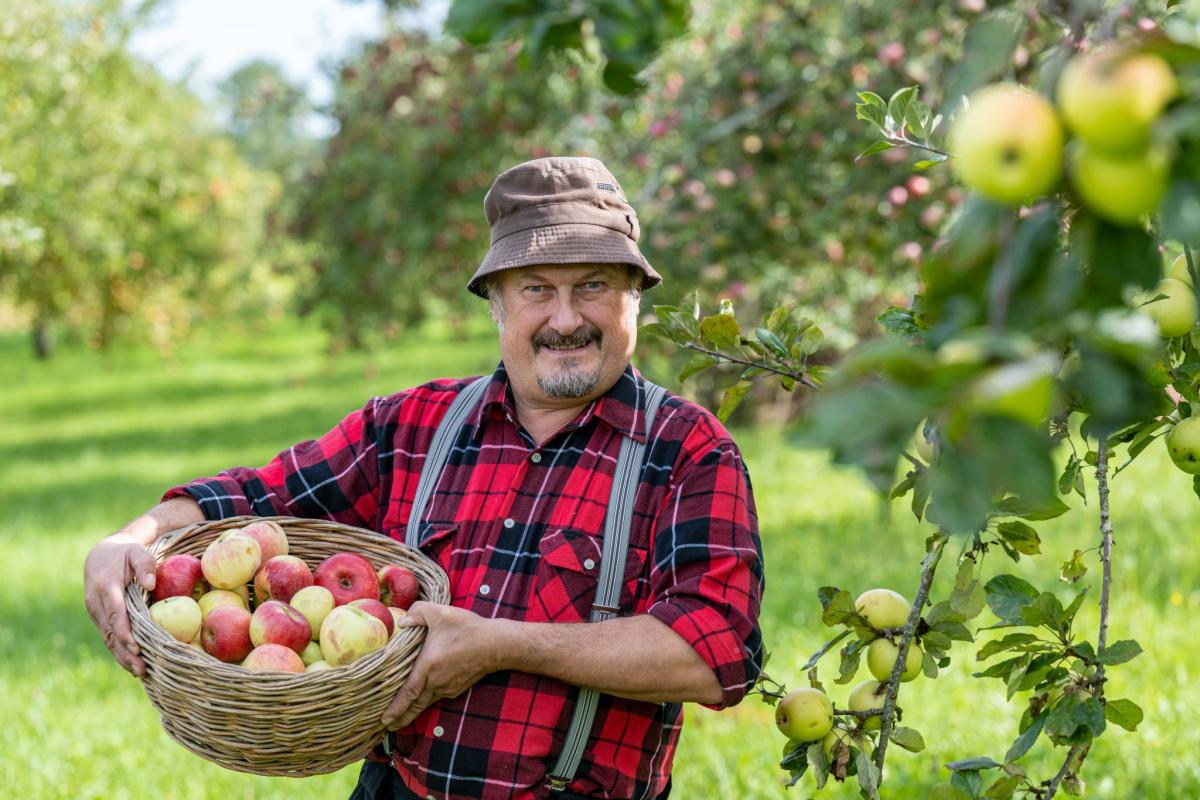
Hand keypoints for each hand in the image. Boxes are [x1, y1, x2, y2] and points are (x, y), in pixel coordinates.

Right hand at [83, 535, 157, 676]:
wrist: (101, 554)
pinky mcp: (98, 617)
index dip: (124, 632)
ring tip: (140, 672)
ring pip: (107, 638)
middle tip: (143, 668)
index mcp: (106, 587)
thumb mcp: (136, 552)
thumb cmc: (125, 553)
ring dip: (122, 657)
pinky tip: (130, 666)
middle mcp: (96, 602)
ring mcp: (95, 612)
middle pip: (111, 631)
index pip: (115, 613)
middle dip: (125, 652)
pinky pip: (107, 637)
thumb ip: (144, 565)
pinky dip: (118, 652)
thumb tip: (151, 584)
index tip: (136, 648)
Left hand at [381, 602, 509, 729]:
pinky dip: (427, 700)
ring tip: (402, 717)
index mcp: (428, 666)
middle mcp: (436, 681)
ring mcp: (448, 687)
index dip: (395, 708)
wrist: (496, 644)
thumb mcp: (440, 613)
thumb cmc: (467, 628)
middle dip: (401, 717)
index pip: (408, 693)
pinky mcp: (457, 687)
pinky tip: (424, 697)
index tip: (384, 720)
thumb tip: (402, 622)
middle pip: (415, 705)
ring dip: (413, 711)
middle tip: (388, 726)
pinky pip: (438, 696)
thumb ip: (418, 612)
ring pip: (426, 702)